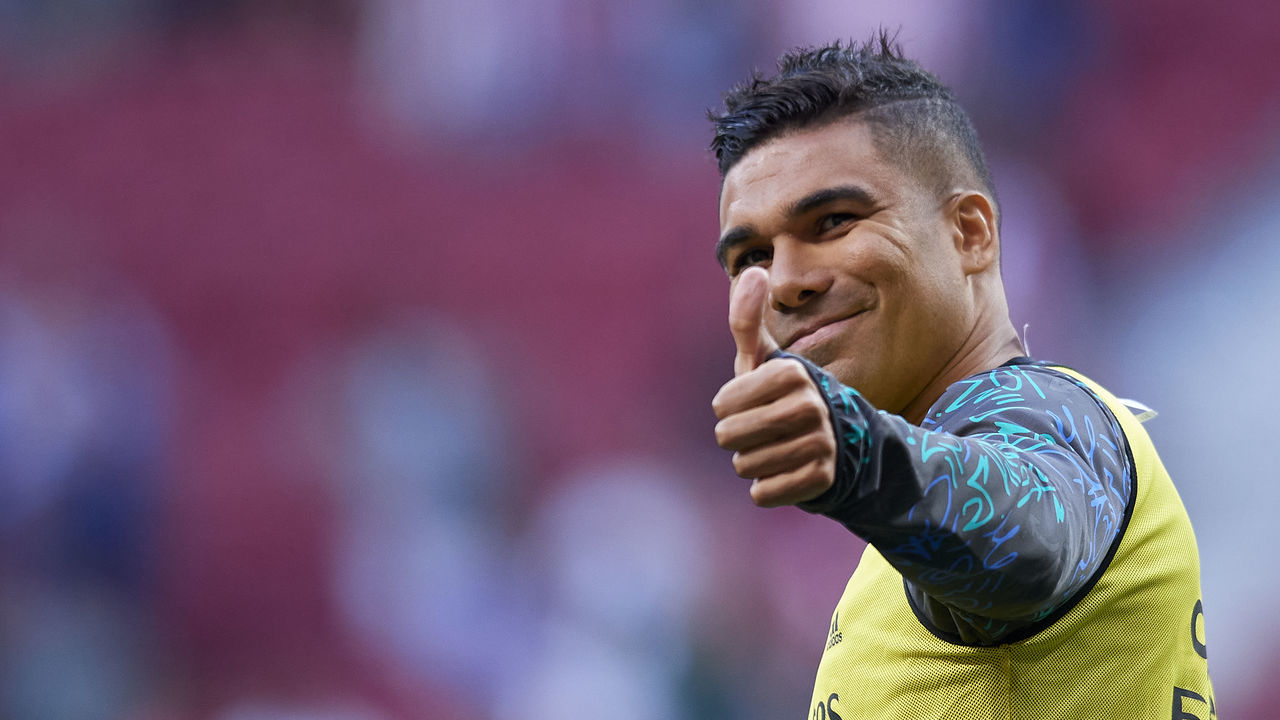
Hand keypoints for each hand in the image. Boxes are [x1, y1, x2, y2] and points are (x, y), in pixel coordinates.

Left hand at [712, 267, 836, 506]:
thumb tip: (752, 271)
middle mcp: (810, 407)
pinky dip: (767, 488)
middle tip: (761, 430)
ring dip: (752, 462)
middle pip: (730, 437)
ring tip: (776, 449)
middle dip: (737, 438)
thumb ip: (747, 320)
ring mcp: (820, 445)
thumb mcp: (764, 359)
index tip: (750, 402)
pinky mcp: (821, 480)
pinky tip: (786, 472)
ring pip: (746, 466)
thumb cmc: (783, 395)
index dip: (728, 408)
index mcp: (791, 373)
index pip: (722, 404)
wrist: (836, 442)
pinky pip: (763, 493)